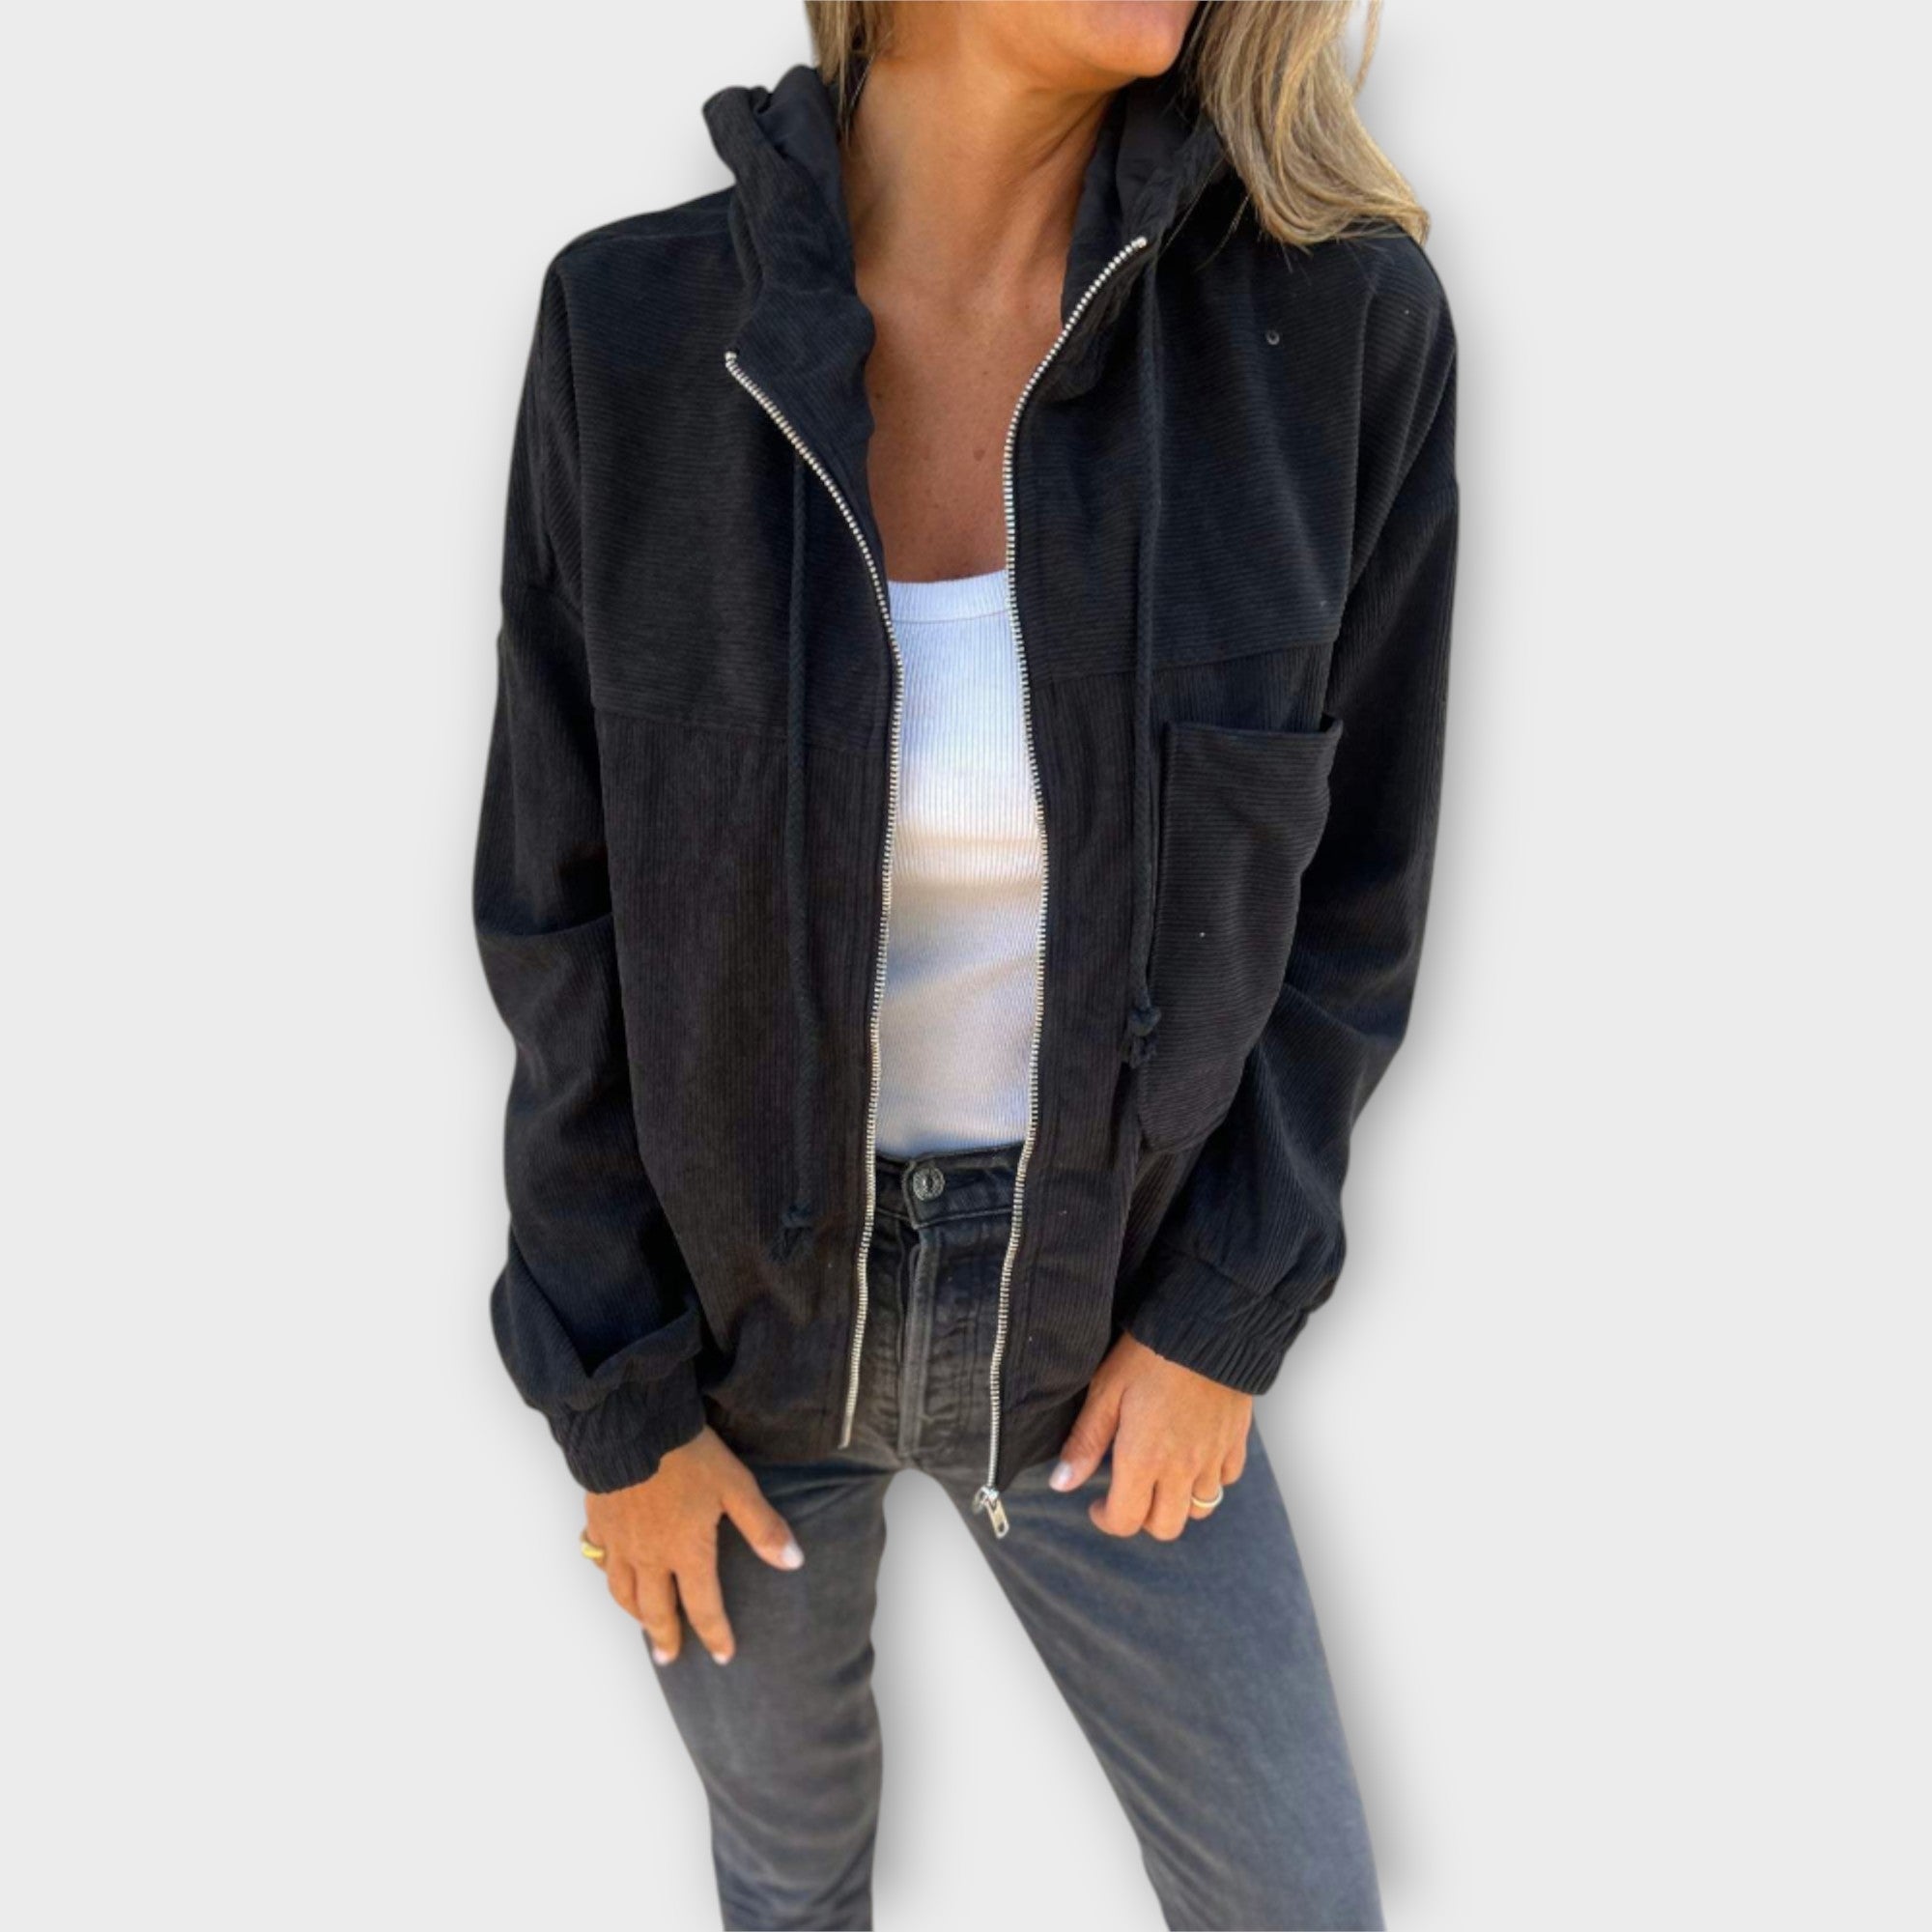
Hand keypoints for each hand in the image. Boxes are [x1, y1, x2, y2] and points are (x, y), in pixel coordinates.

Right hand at [584, 1427, 802, 1663]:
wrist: (629, 1427)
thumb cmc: (688, 1457)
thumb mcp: (736, 1486)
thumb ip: (762, 1526)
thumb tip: (793, 1563)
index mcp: (686, 1552)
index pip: (703, 1607)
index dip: (715, 1634)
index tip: (723, 1656)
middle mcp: (648, 1557)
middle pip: (654, 1609)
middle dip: (665, 1637)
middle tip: (669, 1658)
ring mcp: (618, 1541)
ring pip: (622, 1590)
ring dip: (634, 1611)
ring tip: (642, 1621)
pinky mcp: (597, 1520)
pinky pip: (598, 1557)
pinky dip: (608, 1572)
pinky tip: (612, 1570)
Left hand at [1049, 1333, 1251, 1539]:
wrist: (1209, 1326)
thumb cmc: (1150, 1353)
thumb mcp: (1105, 1391)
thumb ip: (1085, 1441)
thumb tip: (1061, 1483)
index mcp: (1143, 1459)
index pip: (1126, 1520)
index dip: (1106, 1519)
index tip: (1097, 1503)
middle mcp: (1181, 1468)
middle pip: (1165, 1527)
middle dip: (1143, 1518)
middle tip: (1129, 1492)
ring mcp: (1213, 1457)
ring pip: (1200, 1509)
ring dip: (1178, 1502)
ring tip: (1162, 1475)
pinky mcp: (1236, 1440)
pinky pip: (1226, 1479)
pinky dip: (1210, 1478)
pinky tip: (1195, 1456)